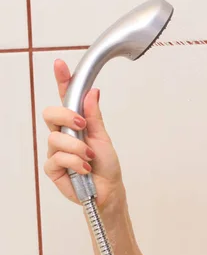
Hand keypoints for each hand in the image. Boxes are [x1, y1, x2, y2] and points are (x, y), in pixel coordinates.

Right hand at [42, 59, 124, 210]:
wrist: (108, 190)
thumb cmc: (106, 165)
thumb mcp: (103, 137)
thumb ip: (94, 115)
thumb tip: (92, 91)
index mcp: (75, 124)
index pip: (65, 99)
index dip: (62, 81)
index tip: (61, 65)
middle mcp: (62, 134)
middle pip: (50, 113)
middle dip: (67, 116)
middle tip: (83, 125)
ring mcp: (55, 150)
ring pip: (55, 137)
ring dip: (77, 147)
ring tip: (90, 158)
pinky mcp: (52, 168)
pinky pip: (57, 158)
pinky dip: (75, 162)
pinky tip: (84, 170)